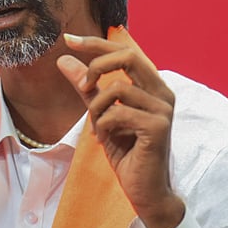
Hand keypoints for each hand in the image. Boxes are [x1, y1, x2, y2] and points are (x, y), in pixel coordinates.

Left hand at [56, 33, 184, 227]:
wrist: (144, 188)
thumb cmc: (126, 151)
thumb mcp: (99, 113)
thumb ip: (86, 87)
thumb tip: (63, 60)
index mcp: (151, 86)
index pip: (125, 51)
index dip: (96, 43)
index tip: (68, 39)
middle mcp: (162, 92)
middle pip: (127, 56)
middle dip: (96, 65)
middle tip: (83, 86)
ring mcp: (163, 109)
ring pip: (117, 88)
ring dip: (96, 107)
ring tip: (97, 126)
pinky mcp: (159, 126)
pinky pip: (118, 112)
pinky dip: (103, 124)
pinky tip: (105, 138)